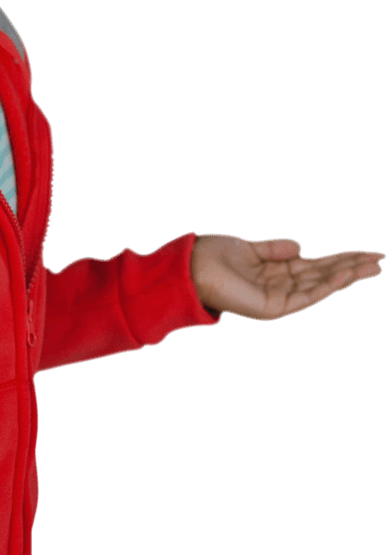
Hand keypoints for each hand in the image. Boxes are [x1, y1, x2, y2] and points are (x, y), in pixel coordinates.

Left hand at [190, 233, 385, 320]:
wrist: (188, 267)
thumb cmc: (212, 258)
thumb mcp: (251, 249)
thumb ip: (276, 250)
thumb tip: (301, 246)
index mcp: (276, 273)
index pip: (316, 266)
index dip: (341, 259)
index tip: (367, 252)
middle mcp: (280, 287)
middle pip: (324, 275)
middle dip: (352, 267)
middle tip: (381, 258)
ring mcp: (277, 299)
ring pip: (320, 286)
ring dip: (347, 275)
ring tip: (373, 266)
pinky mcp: (271, 308)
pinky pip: (306, 296)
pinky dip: (327, 285)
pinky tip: (346, 275)